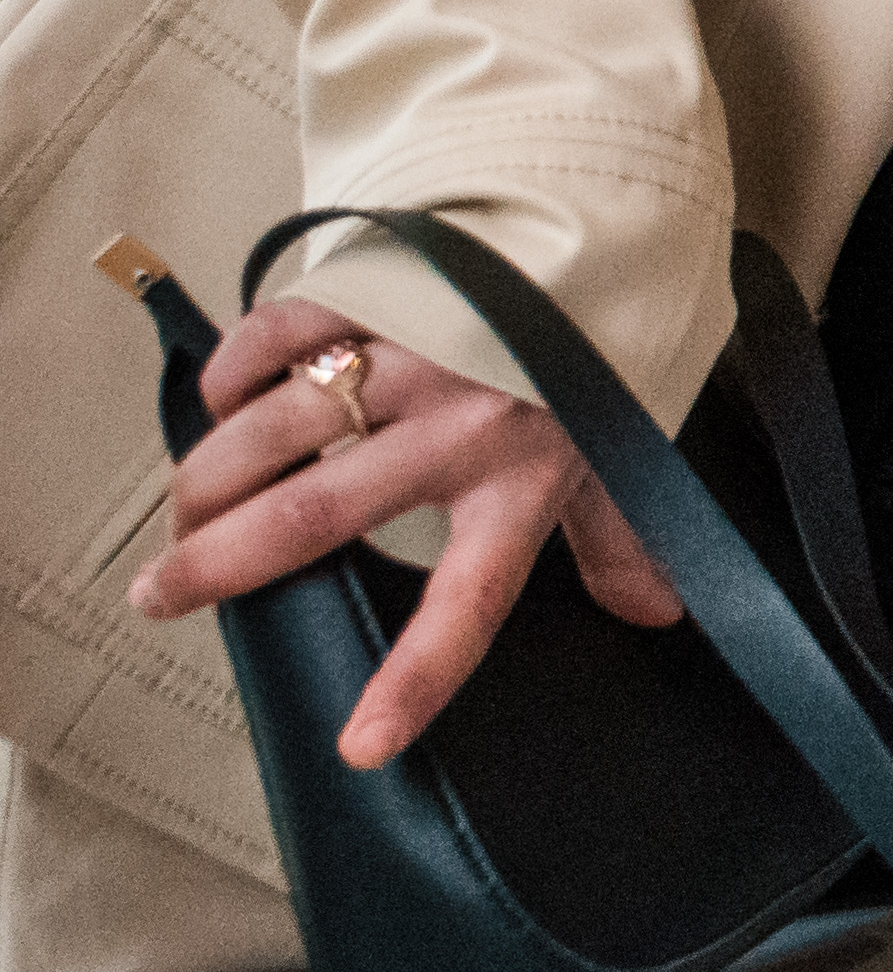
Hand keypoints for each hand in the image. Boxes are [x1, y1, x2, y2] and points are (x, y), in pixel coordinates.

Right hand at [129, 301, 680, 769]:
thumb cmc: (598, 353)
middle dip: (218, 565)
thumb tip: (655, 613)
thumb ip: (616, 536)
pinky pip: (276, 337)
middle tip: (158, 595)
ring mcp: (415, 352)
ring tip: (181, 515)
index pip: (470, 603)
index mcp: (526, 480)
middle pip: (316, 514)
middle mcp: (465, 422)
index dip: (415, 679)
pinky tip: (222, 404)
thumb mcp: (619, 450)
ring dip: (206, 480)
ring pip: (275, 431)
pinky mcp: (379, 288)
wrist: (607, 226)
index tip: (361, 745)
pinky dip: (233, 376)